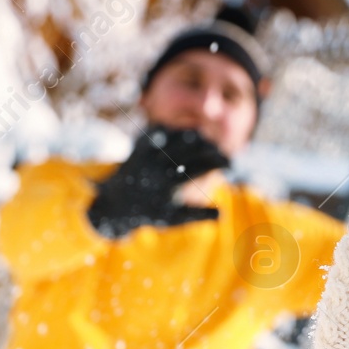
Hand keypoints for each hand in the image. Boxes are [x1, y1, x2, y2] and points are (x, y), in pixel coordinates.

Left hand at [86, 125, 229, 238]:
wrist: (117, 204)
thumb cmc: (152, 213)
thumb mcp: (175, 219)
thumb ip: (199, 215)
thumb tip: (223, 214)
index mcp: (169, 184)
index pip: (201, 167)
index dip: (220, 163)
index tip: (231, 165)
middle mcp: (158, 165)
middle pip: (192, 147)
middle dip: (212, 147)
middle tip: (222, 153)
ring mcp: (148, 152)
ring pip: (178, 134)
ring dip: (196, 137)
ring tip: (208, 145)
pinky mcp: (140, 144)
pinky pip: (162, 129)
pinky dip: (177, 132)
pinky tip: (188, 138)